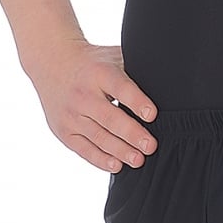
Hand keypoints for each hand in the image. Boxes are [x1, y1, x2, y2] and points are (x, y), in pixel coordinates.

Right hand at [26, 40, 157, 173]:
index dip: (136, 101)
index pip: (120, 88)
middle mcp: (83, 94)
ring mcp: (71, 114)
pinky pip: (83, 148)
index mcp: (99, 72)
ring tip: (139, 160)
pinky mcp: (63, 130)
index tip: (152, 114)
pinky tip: (116, 165)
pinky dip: (100, 159)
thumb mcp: (114, 57)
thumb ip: (136, 69)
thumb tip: (170, 83)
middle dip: (132, 134)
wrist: (52, 62)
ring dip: (120, 150)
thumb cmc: (95, 62)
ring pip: (98, 136)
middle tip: (151, 146)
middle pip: (110, 118)